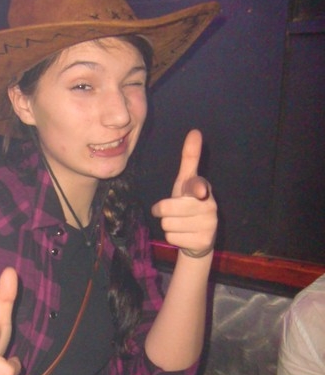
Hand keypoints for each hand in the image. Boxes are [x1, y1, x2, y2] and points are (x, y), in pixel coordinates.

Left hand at [151, 129, 216, 257]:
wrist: (198, 239)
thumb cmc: (188, 205)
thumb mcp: (186, 183)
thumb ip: (190, 159)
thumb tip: (195, 132)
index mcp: (203, 190)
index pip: (197, 188)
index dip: (196, 190)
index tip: (199, 192)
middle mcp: (209, 207)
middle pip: (168, 209)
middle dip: (164, 212)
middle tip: (174, 212)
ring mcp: (208, 226)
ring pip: (167, 224)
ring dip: (168, 225)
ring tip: (180, 224)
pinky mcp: (203, 242)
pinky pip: (172, 237)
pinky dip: (173, 237)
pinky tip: (184, 235)